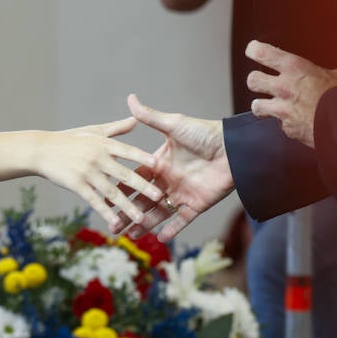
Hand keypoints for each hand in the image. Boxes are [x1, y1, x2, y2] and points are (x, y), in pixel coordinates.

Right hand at [36, 117, 164, 232]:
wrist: (41, 149)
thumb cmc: (69, 138)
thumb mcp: (93, 130)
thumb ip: (116, 128)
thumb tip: (136, 120)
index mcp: (104, 144)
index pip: (128, 151)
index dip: (143, 158)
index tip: (159, 165)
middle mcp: (97, 157)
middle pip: (124, 174)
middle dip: (142, 186)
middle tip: (159, 197)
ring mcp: (87, 172)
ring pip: (111, 191)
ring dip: (127, 206)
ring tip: (141, 218)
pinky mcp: (76, 185)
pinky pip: (94, 200)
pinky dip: (105, 212)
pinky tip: (115, 223)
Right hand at [115, 95, 235, 241]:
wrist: (233, 148)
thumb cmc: (204, 133)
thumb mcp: (174, 125)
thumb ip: (150, 117)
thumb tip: (130, 98)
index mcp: (159, 163)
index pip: (134, 178)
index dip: (120, 188)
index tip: (103, 197)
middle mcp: (168, 180)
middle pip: (142, 200)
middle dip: (127, 212)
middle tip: (111, 226)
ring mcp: (182, 194)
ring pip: (157, 213)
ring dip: (144, 224)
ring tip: (128, 235)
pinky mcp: (197, 205)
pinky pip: (182, 220)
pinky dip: (172, 230)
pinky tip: (159, 239)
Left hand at [245, 40, 336, 147]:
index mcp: (295, 68)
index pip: (261, 52)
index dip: (255, 51)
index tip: (254, 51)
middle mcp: (283, 87)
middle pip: (252, 80)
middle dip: (256, 81)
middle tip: (262, 82)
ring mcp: (282, 109)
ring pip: (256, 106)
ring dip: (262, 106)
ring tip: (268, 107)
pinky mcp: (287, 128)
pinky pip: (280, 125)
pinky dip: (286, 125)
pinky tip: (294, 123)